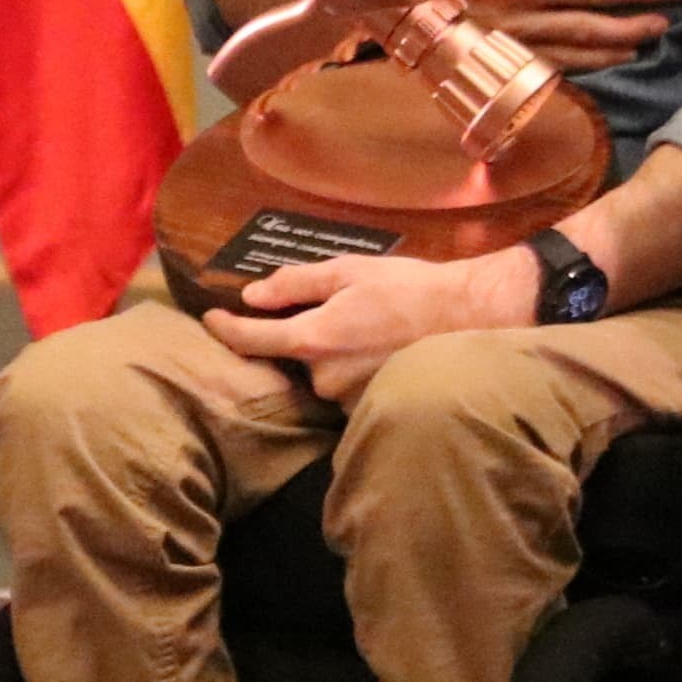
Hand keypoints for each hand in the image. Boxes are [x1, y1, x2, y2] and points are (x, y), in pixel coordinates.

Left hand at [198, 244, 532, 399]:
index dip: (226, 329)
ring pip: (322, 373)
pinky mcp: (370, 411)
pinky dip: (355, 368)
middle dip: (305, 334)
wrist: (471, 318)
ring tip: (370, 327)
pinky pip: (347, 388)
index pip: (251, 341)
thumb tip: (251, 296)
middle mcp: (325, 379)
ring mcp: (348, 400)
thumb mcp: (349, 271)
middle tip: (340, 309)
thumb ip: (295, 284)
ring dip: (333, 352)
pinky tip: (381, 348)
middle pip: (294, 357)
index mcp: (314, 340)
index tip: (210, 319)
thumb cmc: (410, 289)